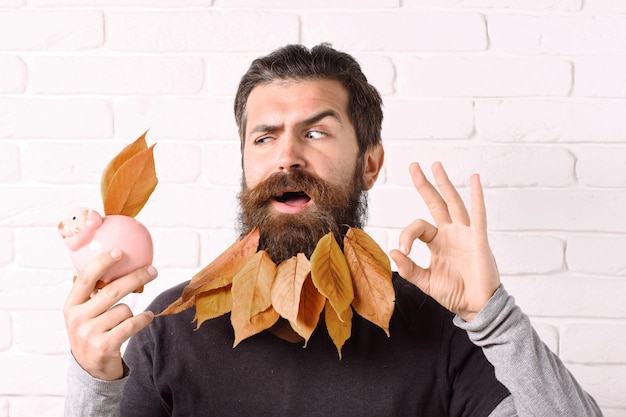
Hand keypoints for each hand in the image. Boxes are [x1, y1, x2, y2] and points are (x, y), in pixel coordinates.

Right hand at [63, 248, 156, 379]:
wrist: (90, 369)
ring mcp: (89, 333)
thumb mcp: (85, 312)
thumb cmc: (92, 332)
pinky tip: (148, 317)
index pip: (86, 278)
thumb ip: (94, 292)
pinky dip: (143, 319)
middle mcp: (77, 318)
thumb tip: (116, 261)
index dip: (103, 262)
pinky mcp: (104, 346)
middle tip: (153, 270)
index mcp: (71, 305)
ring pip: (124, 309)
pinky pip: (131, 324)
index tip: (119, 251)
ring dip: (133, 312)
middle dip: (136, 277)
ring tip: (128, 320)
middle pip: (112, 290)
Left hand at [389, 162, 499, 321]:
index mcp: (437, 242)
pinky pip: (478, 214)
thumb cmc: (454, 294)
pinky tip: (475, 179)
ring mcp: (465, 234)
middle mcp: (450, 233)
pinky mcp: (479, 239)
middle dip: (424, 184)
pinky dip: (477, 196)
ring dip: (445, 183)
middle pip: (436, 203)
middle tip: (413, 165)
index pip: (418, 227)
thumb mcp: (426, 282)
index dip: (407, 235)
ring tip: (436, 165)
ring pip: (453, 203)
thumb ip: (409, 269)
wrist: (477, 307)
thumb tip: (394, 252)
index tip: (404, 251)